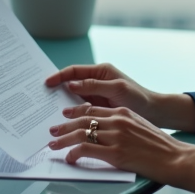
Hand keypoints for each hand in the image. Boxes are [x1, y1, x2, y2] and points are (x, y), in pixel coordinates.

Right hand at [44, 64, 194, 130]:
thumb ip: (94, 86)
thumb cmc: (139, 98)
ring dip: (62, 104)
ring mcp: (97, 95)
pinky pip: (81, 109)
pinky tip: (64, 122)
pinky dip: (72, 114)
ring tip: (47, 112)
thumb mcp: (117, 90)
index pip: (74, 71)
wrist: (154, 113)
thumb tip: (71, 84)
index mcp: (101, 71)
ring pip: (74, 98)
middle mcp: (97, 81)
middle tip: (40, 98)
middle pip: (71, 83)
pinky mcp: (98, 108)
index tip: (46, 83)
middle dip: (56, 90)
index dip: (58, 76)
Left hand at [48, 104, 194, 192]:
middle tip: (53, 130)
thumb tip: (106, 132)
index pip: (92, 109)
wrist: (175, 158)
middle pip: (83, 120)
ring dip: (63, 140)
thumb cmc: (160, 146)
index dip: (75, 113)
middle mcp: (118, 121)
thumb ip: (123, 125)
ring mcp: (116, 136)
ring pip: (80, 134)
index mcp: (123, 113)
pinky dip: (74, 153)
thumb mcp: (141, 127)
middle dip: (64, 126)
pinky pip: (86, 150)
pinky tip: (69, 158)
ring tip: (53, 144)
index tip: (65, 116)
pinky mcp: (116, 153)